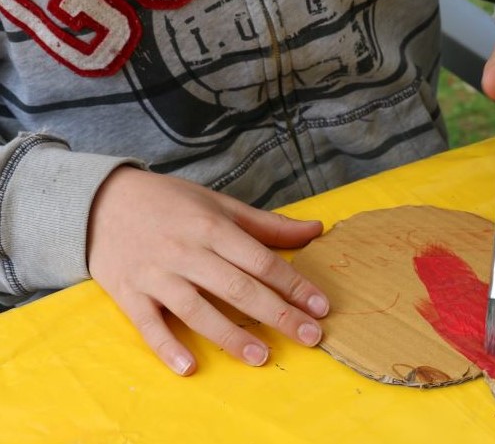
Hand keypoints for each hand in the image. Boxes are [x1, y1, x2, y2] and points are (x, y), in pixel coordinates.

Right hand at [87, 166, 328, 375]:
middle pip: (238, 288)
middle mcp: (187, 252)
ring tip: (261, 356)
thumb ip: (267, 224)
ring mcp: (156, 275)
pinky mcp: (129, 293)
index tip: (321, 307)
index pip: (262, 261)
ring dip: (231, 336)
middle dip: (278, 315)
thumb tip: (317, 229)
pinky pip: (149, 325)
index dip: (295, 285)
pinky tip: (190, 367)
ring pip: (198, 310)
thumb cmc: (169, 203)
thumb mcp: (219, 204)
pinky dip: (167, 347)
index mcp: (212, 227)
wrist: (101, 201)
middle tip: (310, 337)